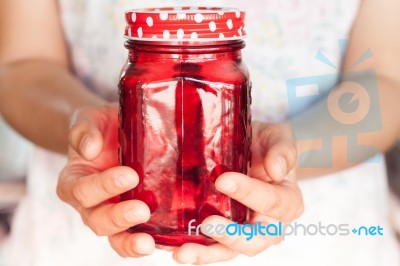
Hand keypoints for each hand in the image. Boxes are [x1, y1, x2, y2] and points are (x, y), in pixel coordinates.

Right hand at [57, 104, 155, 256]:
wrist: (117, 133)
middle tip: (142, 210)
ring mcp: (114, 212)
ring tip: (149, 242)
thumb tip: (90, 149)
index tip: (130, 175)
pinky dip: (152, 240)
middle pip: (98, 221)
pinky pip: (140, 234)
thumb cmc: (101, 128)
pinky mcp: (136, 216)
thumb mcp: (89, 119)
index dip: (104, 187)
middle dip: (119, 218)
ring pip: (117, 237)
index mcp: (75, 182)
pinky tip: (167, 242)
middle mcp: (91, 204)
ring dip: (131, 241)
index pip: (83, 191)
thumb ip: (84, 130)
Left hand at [172, 122, 303, 263]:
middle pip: (254, 239)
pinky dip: (197, 249)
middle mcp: (271, 224)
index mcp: (288, 202)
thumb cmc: (267, 145)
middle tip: (207, 224)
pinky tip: (175, 248)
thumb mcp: (279, 139)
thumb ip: (283, 152)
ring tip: (183, 252)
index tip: (222, 180)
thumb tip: (276, 170)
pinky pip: (213, 246)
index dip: (248, 193)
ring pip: (230, 251)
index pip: (271, 202)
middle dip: (229, 235)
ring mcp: (247, 232)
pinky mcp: (226, 234)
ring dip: (207, 253)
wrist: (252, 150)